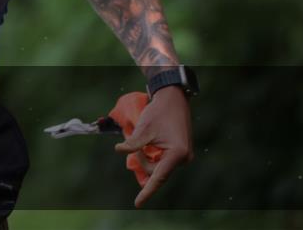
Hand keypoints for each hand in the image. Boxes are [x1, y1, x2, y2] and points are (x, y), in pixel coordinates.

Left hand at [114, 85, 193, 207]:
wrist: (173, 98)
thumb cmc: (159, 112)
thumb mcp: (144, 129)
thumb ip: (133, 143)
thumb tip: (119, 150)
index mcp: (176, 154)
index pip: (158, 177)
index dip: (147, 192)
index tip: (137, 203)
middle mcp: (183, 158)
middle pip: (155, 171)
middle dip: (141, 160)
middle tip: (132, 143)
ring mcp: (184, 156)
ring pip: (158, 166)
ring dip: (146, 156)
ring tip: (141, 139)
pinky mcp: (181, 152)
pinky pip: (163, 160)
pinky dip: (152, 154)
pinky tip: (149, 142)